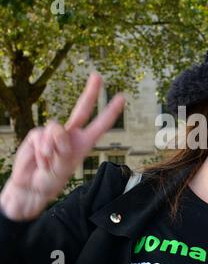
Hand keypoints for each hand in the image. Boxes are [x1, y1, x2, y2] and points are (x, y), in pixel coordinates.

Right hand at [0, 73, 124, 220]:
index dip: (110, 111)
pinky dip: (40, 151)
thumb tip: (56, 130)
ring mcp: (53, 133)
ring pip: (55, 129)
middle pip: (82, 109)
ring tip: (48, 163)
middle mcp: (71, 135)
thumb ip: (62, 148)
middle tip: (98, 75)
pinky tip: (39, 160)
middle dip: (90, 92)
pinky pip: (40, 137)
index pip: (100, 124)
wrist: (30, 187)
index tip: (122, 97)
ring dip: (51, 149)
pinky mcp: (37, 135)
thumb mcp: (62, 168)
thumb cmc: (51, 180)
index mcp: (84, 143)